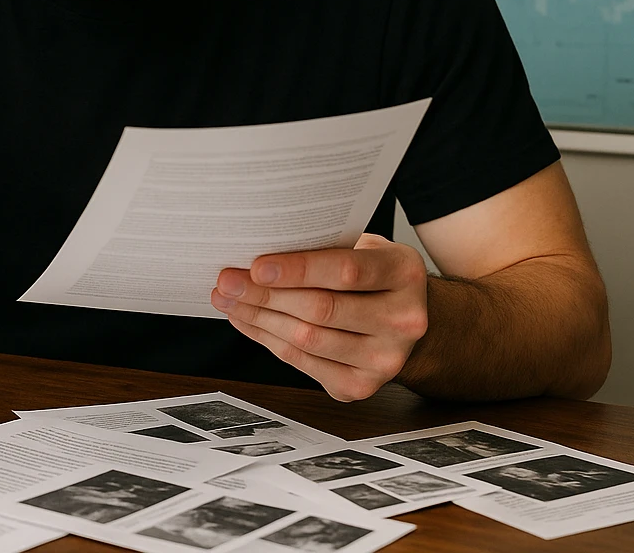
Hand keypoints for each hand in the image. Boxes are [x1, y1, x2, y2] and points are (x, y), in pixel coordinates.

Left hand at [211, 233, 428, 401]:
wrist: (403, 319)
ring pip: (307, 339)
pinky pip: (302, 362)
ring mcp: (384, 359)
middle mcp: (403, 320)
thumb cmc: (374, 276)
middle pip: (321, 309)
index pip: (346, 271)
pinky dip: (267, 339)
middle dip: (265, 295)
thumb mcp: (365, 248)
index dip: (297, 269)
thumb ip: (327, 247)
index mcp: (405, 274)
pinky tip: (247, 321)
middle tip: (228, 281)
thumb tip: (261, 249)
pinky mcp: (360, 385)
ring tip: (229, 299)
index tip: (256, 266)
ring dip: (259, 318)